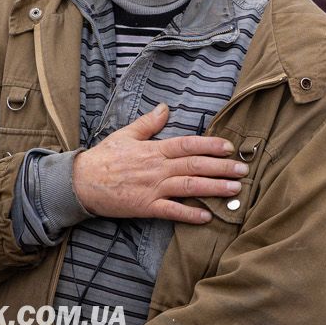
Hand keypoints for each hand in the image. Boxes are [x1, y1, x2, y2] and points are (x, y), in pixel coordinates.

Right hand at [71, 103, 246, 224]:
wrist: (82, 182)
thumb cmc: (104, 158)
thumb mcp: (126, 135)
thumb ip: (148, 123)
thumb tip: (165, 108)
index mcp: (154, 149)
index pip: (188, 144)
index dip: (210, 145)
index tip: (229, 147)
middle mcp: (157, 168)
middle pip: (195, 166)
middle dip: (222, 167)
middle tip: (243, 169)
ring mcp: (152, 188)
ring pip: (189, 187)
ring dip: (214, 188)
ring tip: (234, 189)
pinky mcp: (146, 206)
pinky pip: (172, 211)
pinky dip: (189, 214)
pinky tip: (206, 216)